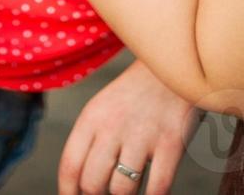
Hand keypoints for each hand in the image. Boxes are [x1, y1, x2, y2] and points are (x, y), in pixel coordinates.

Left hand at [57, 59, 204, 194]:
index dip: (69, 192)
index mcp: (91, 118)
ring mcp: (142, 135)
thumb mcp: (104, 107)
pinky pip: (157, 188)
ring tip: (134, 183)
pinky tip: (154, 193)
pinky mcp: (171, 142)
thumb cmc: (136, 93)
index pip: (70, 166)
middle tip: (109, 191)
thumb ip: (91, 140)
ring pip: (122, 190)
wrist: (174, 61)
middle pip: (93, 184)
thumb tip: (81, 183)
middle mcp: (112, 127)